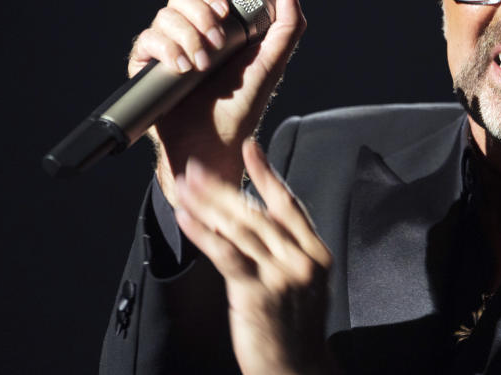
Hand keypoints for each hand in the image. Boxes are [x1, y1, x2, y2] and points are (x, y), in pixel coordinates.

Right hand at [128, 0, 305, 201]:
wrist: (213, 144)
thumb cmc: (243, 108)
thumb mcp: (272, 63)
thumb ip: (288, 25)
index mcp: (215, 31)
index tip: (225, 12)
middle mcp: (188, 37)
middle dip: (199, 16)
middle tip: (216, 44)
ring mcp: (167, 51)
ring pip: (164, 17)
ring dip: (186, 37)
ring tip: (201, 66)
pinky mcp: (147, 68)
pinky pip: (146, 41)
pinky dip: (166, 50)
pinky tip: (182, 69)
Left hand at [175, 139, 336, 374]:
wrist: (298, 370)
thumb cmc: (297, 330)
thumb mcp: (306, 284)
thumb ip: (289, 250)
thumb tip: (254, 219)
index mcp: (316, 253)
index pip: (288, 203)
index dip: (266, 173)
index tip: (250, 148)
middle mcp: (300, 260)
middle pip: (256, 212)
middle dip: (222, 187)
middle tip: (196, 168)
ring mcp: (280, 276)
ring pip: (238, 229)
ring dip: (205, 204)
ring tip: (184, 187)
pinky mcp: (256, 294)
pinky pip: (225, 254)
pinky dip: (202, 232)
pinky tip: (186, 218)